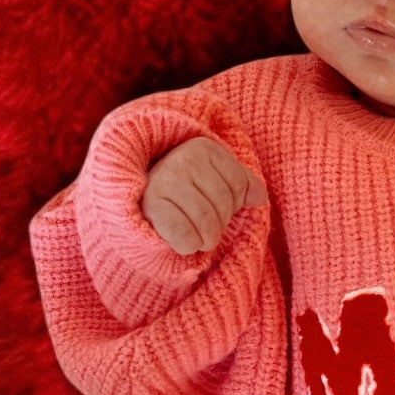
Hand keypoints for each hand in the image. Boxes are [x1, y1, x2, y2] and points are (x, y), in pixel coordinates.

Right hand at [141, 136, 267, 254]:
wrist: (135, 202)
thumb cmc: (183, 192)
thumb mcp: (213, 178)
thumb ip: (242, 183)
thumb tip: (259, 198)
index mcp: (202, 148)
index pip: (240, 186)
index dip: (235, 204)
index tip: (213, 202)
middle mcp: (182, 159)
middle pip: (225, 206)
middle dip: (219, 223)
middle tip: (201, 222)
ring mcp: (164, 181)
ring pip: (208, 225)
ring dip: (206, 239)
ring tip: (195, 233)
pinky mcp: (150, 207)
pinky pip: (186, 238)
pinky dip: (189, 246)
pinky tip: (181, 241)